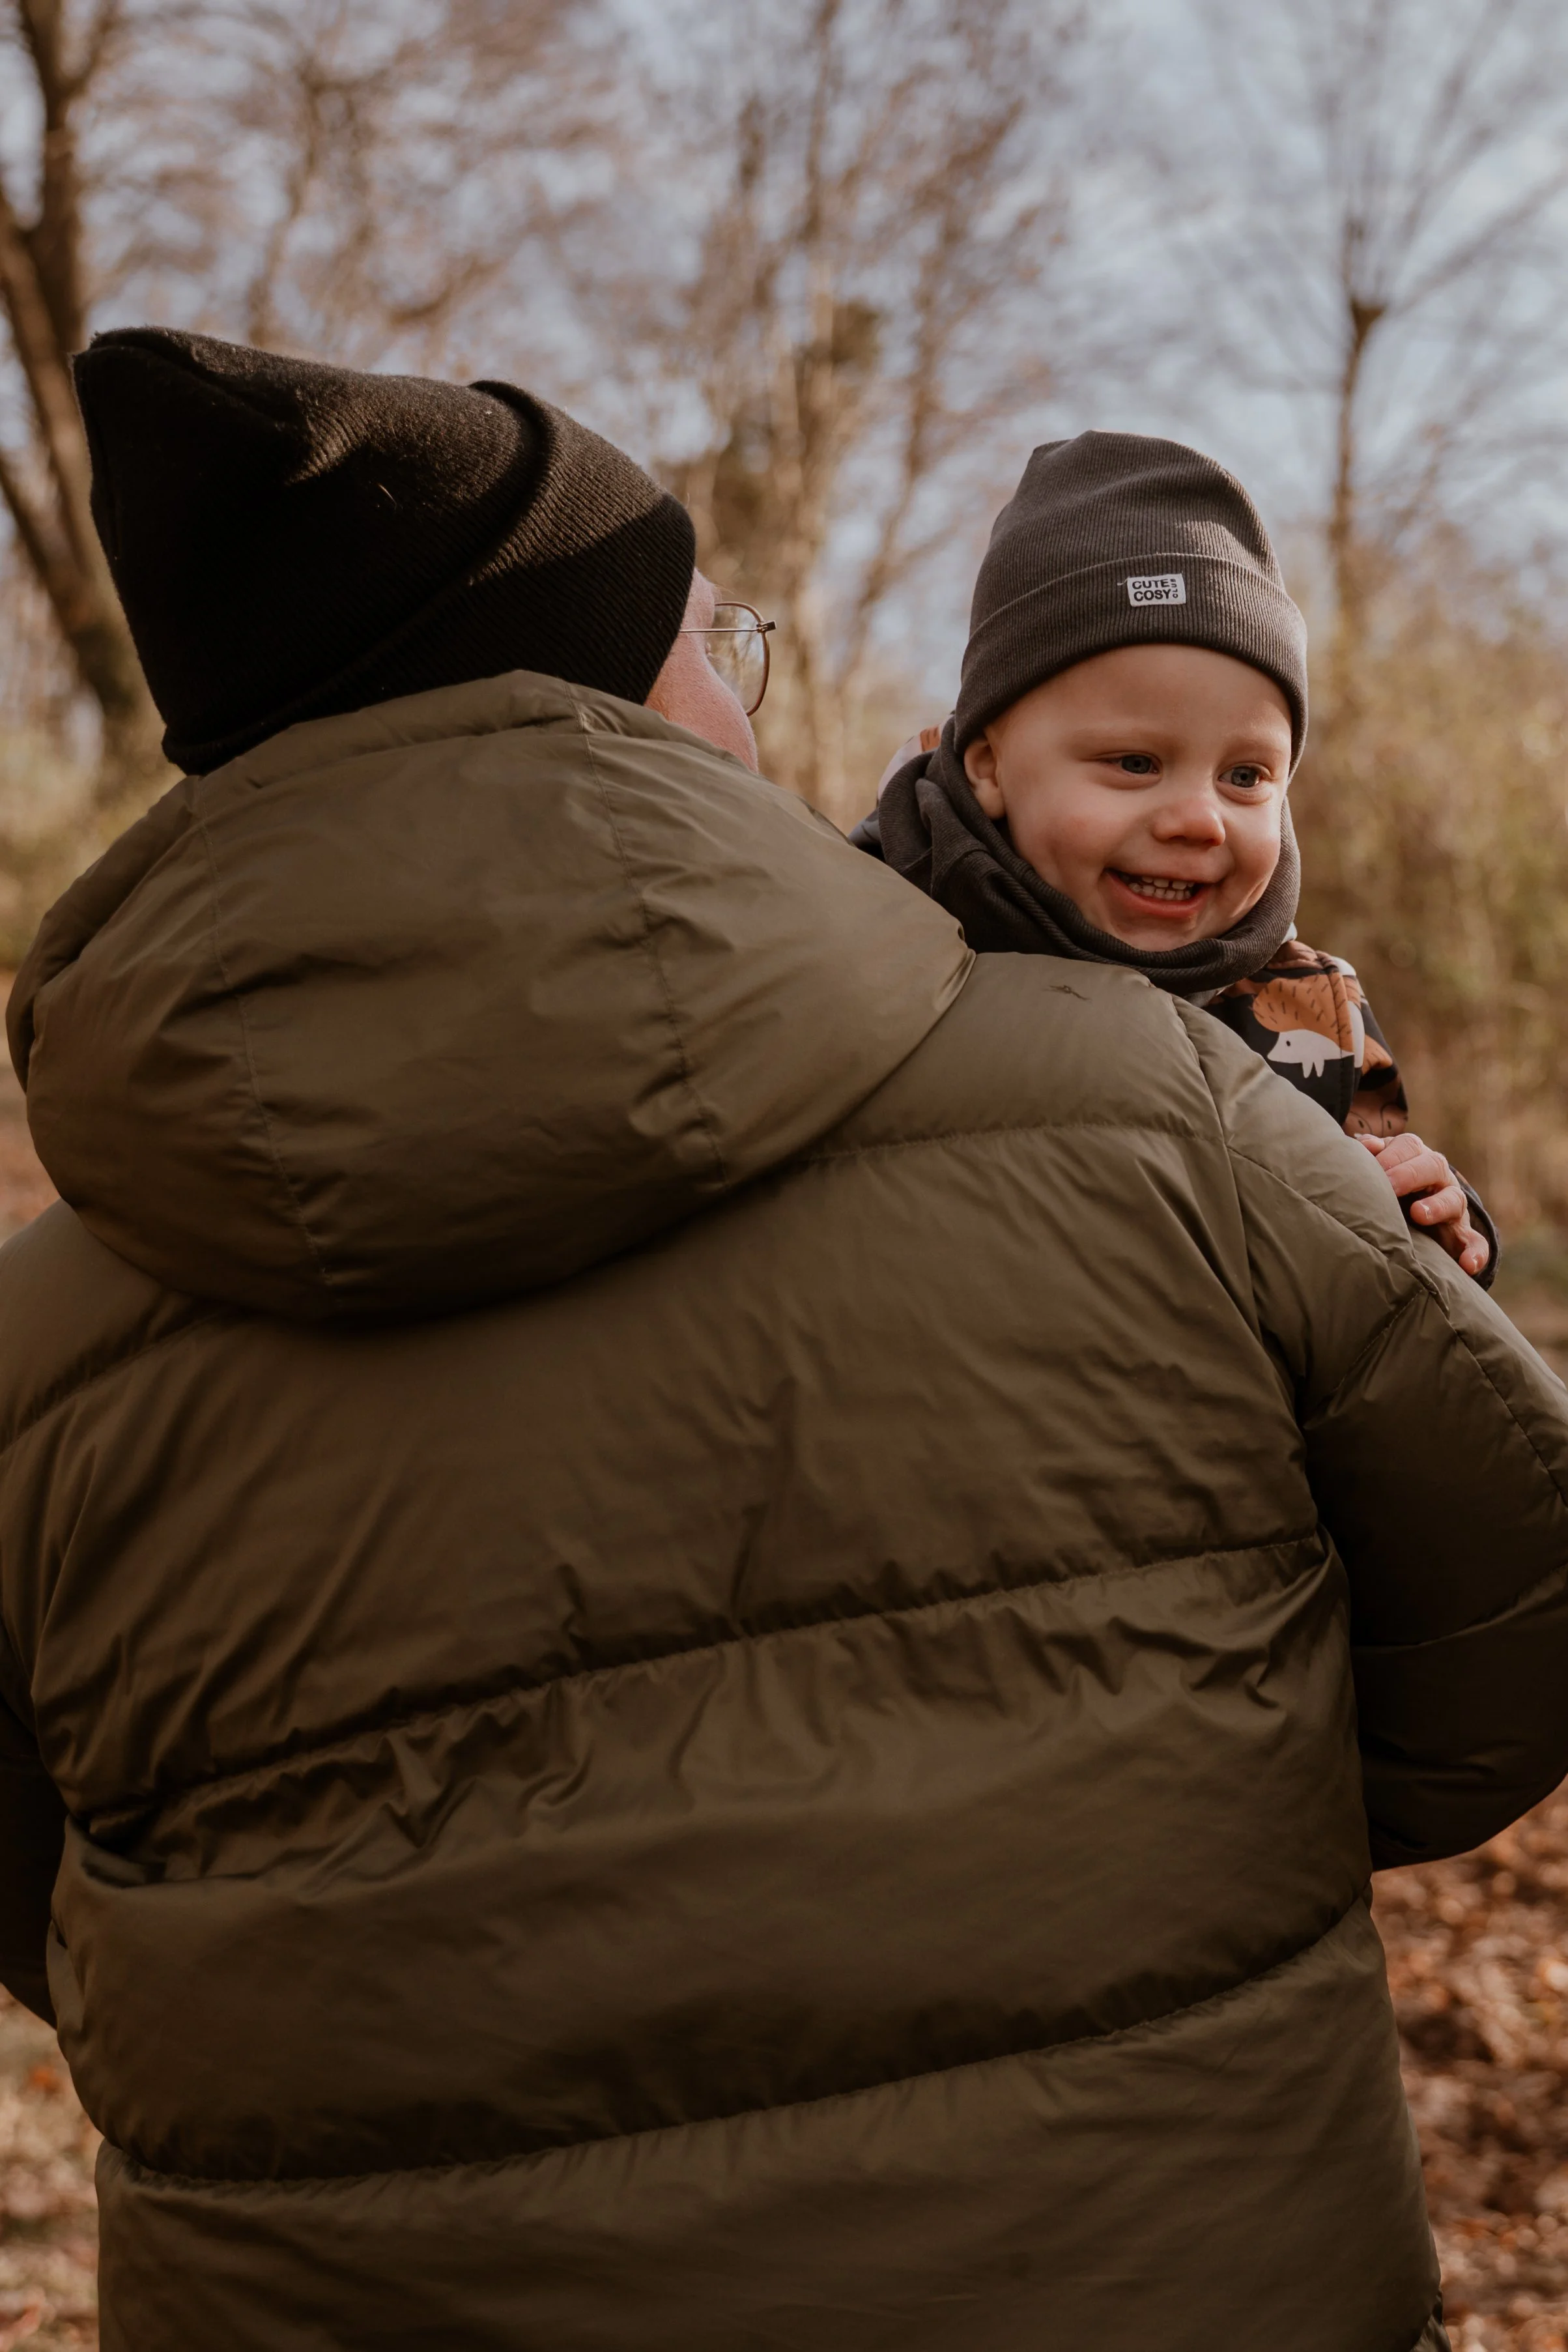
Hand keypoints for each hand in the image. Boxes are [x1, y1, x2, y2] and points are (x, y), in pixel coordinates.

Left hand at [1356, 1131, 1489, 1277]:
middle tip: (1389, 1186)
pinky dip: (1475, 1253)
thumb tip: (1364, 1145)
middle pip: (1432, 1166)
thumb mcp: (1382, 1166)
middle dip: (1409, 1175)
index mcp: (1417, 1157)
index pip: (1409, 1147)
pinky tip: (1467, 1265)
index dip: (1391, 1156)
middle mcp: (1439, 1178)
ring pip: (1453, 1200)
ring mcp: (1453, 1207)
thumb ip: (1373, 1156)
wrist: (1414, 1214)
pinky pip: (1475, 1243)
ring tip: (1418, 1214)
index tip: (1374, 1167)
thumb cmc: (1389, 1184)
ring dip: (1437, 1206)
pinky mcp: (1462, 1235)